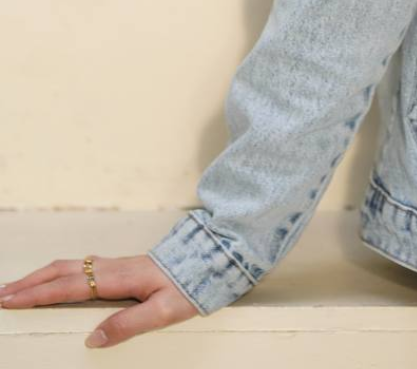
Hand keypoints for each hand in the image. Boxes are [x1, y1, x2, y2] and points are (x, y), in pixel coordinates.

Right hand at [0, 254, 199, 348]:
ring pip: (70, 267)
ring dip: (41, 276)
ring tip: (18, 288)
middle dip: (29, 283)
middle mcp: (113, 267)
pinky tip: (55, 280)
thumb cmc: (191, 286)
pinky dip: (58, 274)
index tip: (9, 300)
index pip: (68, 287)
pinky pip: (82, 268)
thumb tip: (91, 340)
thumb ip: (128, 325)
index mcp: (119, 279)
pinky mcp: (122, 267)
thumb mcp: (164, 311)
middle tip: (1, 295)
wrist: (214, 258)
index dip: (37, 294)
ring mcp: (117, 265)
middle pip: (62, 272)